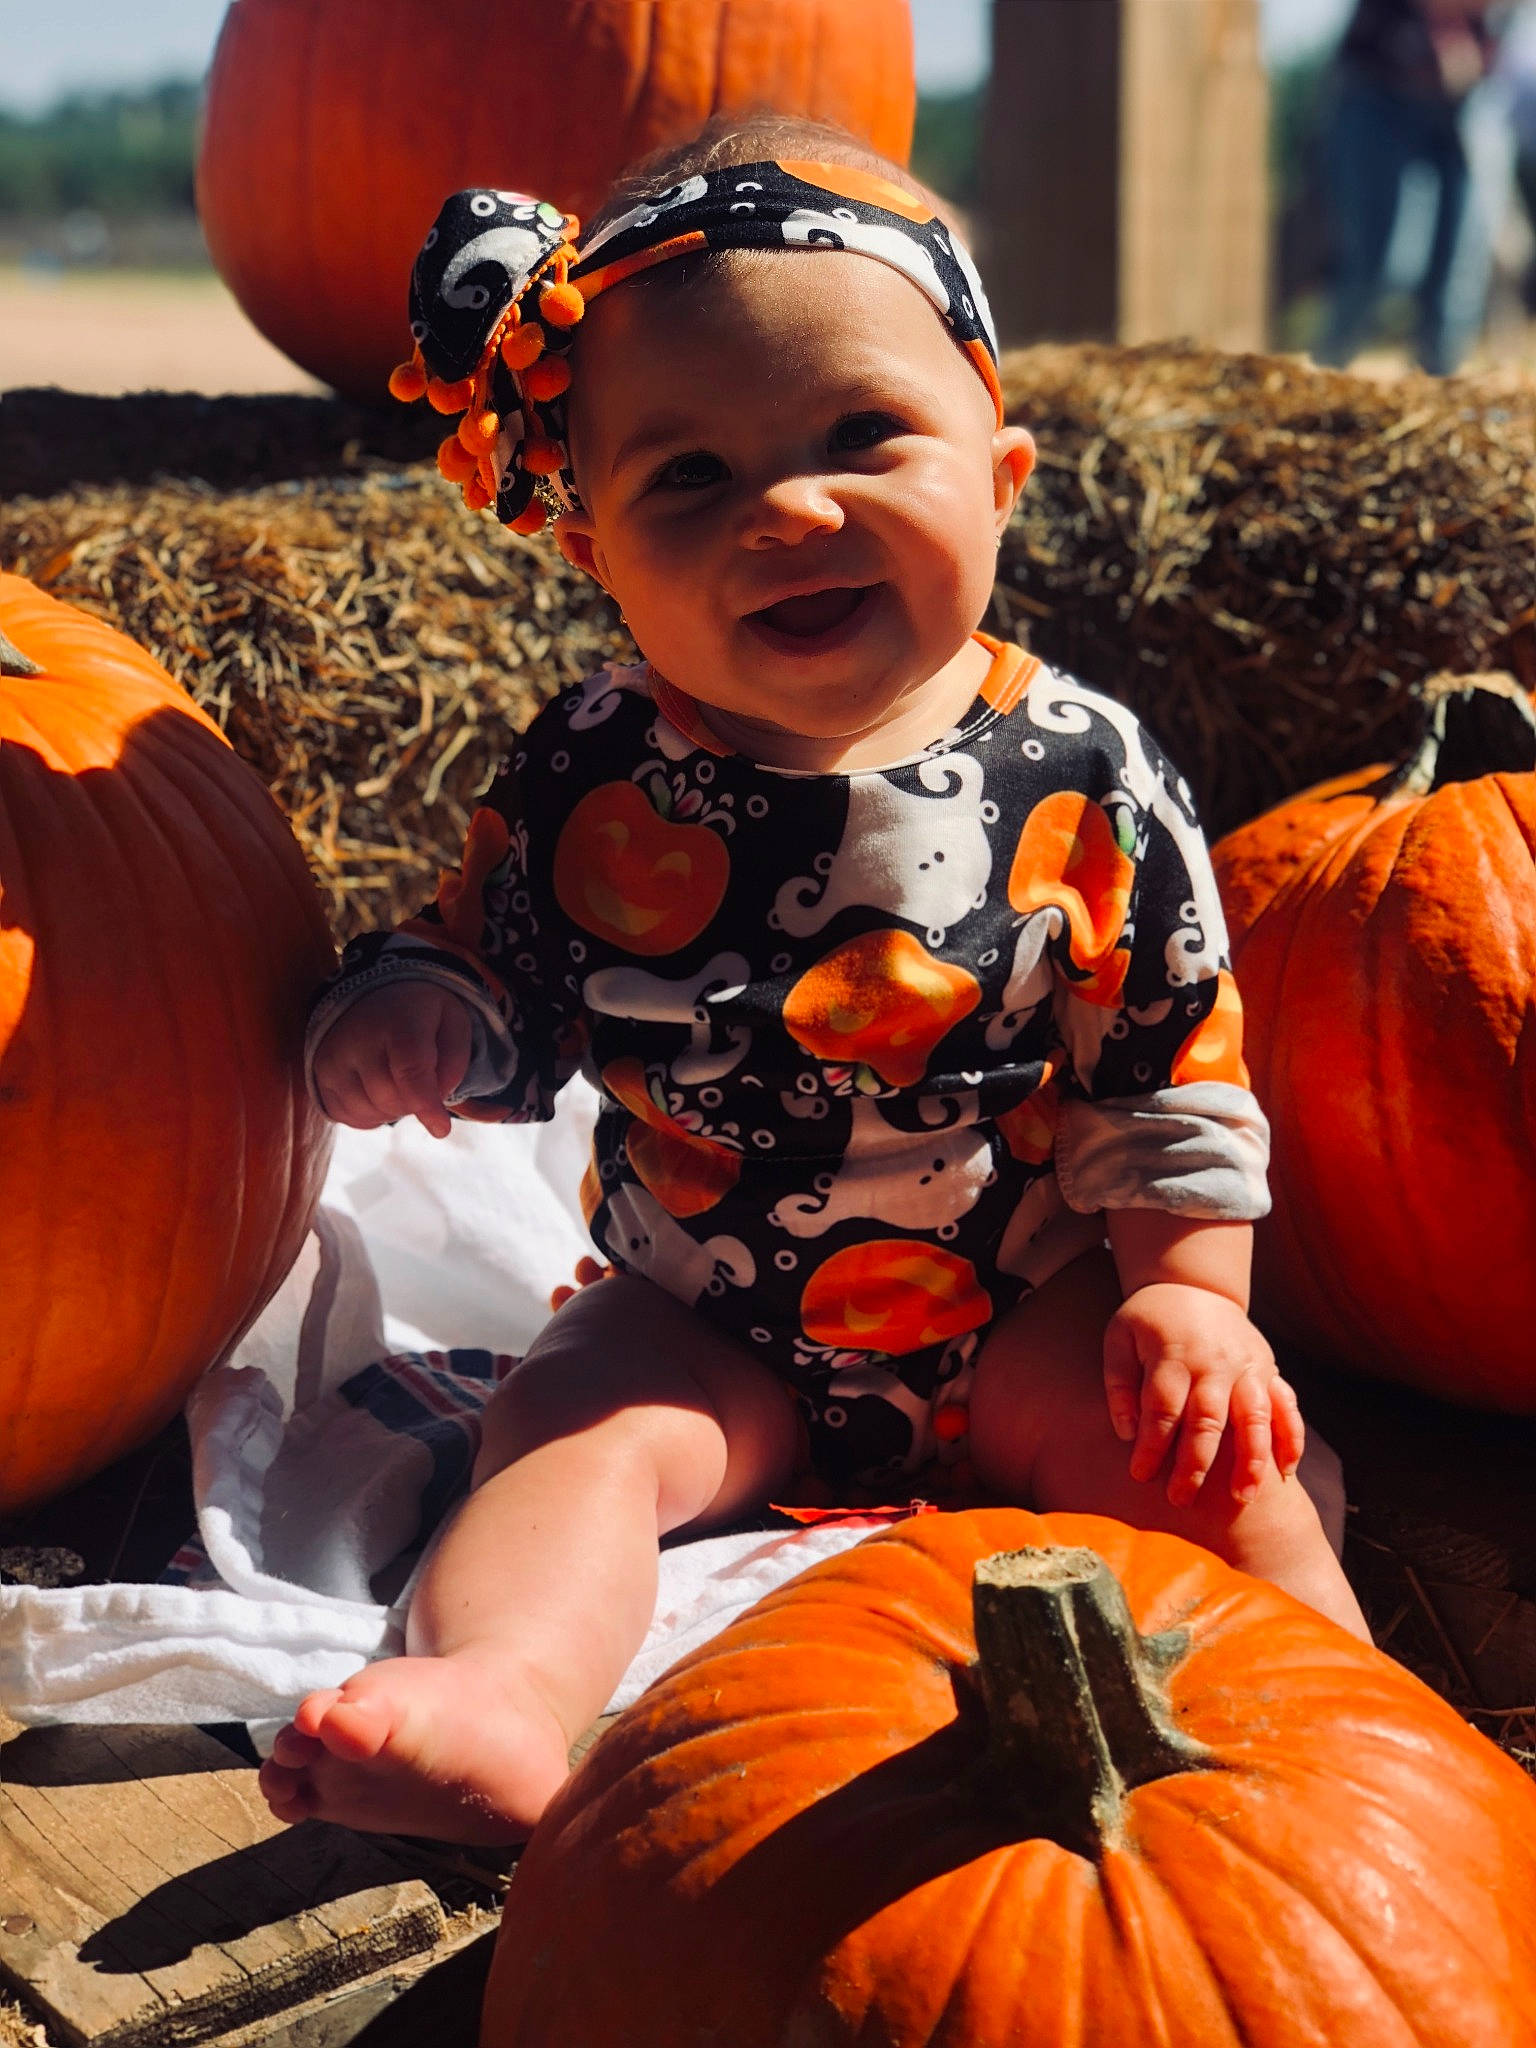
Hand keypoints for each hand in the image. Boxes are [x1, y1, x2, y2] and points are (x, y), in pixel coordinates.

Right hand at [311, 982, 472, 1139]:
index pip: (410, 1069)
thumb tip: (435, 1104)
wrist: (372, 995)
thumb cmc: (421, 1015)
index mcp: (398, 1020)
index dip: (426, 1103)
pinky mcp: (319, 1076)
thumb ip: (454, 1064)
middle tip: (421, 1080)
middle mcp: (357, 1038)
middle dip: (415, 1102)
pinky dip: (370, 1114)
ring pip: (368, 1112)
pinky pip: (347, 1116)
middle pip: (391, 1098)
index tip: (441, 1128)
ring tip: (399, 1081)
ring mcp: (332, 1058)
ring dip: (392, 1110)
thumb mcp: (453, 1024)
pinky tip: (378, 1090)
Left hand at [1102, 1283, 1303, 1506]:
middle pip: (1208, 1419)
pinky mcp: (1269, 1370)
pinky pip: (1287, 1406)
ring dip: (1251, 1459)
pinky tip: (1285, 1472)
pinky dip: (1290, 1438)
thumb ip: (1119, 1383)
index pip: (1163, 1407)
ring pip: (1255, 1416)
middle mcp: (1215, 1363)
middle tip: (1181, 1500)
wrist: (1195, 1284)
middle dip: (1195, 1464)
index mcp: (1174, 1354)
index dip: (1151, 1445)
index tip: (1140, 1475)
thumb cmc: (1150, 1320)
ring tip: (1243, 1497)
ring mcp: (1248, 1367)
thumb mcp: (1120, 1339)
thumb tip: (1127, 1431)